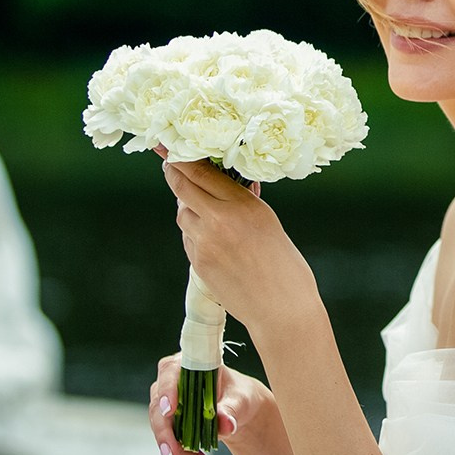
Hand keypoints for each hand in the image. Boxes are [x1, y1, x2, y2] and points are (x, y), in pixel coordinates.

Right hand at [147, 351, 272, 454]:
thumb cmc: (239, 396)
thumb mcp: (241, 400)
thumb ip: (231, 410)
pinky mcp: (168, 422)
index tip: (169, 411)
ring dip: (175, 451)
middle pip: (159, 407)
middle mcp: (170, 382)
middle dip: (167, 435)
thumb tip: (226, 424)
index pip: (169, 372)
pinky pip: (167, 440)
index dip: (167, 391)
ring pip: (161, 428)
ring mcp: (166, 403)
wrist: (238, 410)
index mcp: (187, 364)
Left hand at [155, 149, 318, 345]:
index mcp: (242, 205)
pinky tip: (211, 237)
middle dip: (174, 173)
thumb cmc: (285, 265)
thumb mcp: (268, 222)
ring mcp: (204, 244)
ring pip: (182, 214)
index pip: (201, 172)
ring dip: (188, 206)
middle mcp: (219, 221)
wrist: (282, 309)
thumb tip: (229, 182)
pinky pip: (188, 238)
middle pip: (182, 187)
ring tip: (203, 208)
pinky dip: (194, 231)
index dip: (181, 157)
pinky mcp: (198, 263)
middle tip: (170, 163)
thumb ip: (245, 201)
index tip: (170, 145)